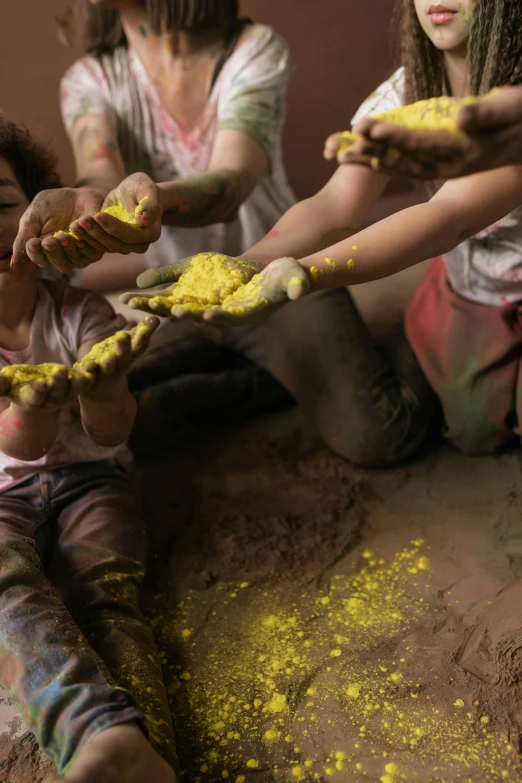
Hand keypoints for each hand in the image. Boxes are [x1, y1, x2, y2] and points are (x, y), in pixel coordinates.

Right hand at [0, 363, 90, 412]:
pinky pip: (83, 384)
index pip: (34, 396)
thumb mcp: (6, 385)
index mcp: (32, 400)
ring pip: (73, 390)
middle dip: (58, 382)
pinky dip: (89, 379)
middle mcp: (49, 399)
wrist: (35, 393)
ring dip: (79, 383)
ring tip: (85, 375)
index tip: (39, 383)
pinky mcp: (74, 388)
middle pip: (55, 392)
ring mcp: (64, 395)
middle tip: (60, 370)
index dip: (36, 391)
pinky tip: (95, 370)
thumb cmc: (16, 387)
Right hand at [12, 188, 105, 271]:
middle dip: (54, 252)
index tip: (34, 242)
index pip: (41, 260)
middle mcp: (66, 257)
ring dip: (70, 248)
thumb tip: (13, 265)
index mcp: (47, 252)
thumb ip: (23, 240)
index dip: (37, 254)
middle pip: (60, 264)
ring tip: (64, 235)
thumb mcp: (32, 219)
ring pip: (77, 260)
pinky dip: (87, 239)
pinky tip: (81, 226)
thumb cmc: (51, 206)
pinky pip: (94, 250)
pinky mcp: (99, 247)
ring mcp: (83, 254)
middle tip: (50, 241)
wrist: (76, 194)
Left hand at [70, 173, 161, 258]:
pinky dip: (86, 239)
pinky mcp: (112, 242)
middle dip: (98, 234)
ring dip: (89, 238)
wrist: (135, 193)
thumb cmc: (143, 188)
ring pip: (106, 247)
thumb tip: (144, 220)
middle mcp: (140, 244)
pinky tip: (74, 229)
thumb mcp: (147, 189)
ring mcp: (125, 245)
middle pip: (118, 245)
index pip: (132, 235)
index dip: (115, 227)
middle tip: (81, 221)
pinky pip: (98, 245)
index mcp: (151, 233)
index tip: (98, 214)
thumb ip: (149, 203)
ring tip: (74, 224)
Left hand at [74, 316, 159, 399]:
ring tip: (110, 357)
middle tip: (122, 335)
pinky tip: (85, 369)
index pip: (138, 346)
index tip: (152, 321)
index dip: (143, 336)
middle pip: (123, 357)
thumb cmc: (116, 366)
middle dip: (123, 346)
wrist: (103, 396)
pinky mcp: (88, 383)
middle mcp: (117, 367)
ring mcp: (103, 375)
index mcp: (128, 357)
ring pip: (107, 368)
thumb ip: (139, 335)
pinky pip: (86, 379)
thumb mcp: (128, 349)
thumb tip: (155, 318)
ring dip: (108, 363)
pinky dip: (85, 375)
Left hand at [122, 257, 309, 326]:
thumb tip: (301, 290)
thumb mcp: (294, 279)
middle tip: (167, 311)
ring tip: (132, 305)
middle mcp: (222, 314)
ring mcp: (207, 303)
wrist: (270, 273)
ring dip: (156, 307)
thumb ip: (297, 285)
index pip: (231, 317)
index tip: (208, 315)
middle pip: (198, 315)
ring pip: (178, 306)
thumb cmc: (286, 277)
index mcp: (245, 313)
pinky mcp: (197, 292)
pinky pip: (172, 294)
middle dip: (182, 313)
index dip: (220, 317)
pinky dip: (154, 294)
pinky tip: (132, 293)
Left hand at [336, 87, 521, 179]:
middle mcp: (451, 165)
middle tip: (344, 146)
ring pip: (404, 166)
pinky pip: (412, 166)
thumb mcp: (511, 109)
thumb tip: (460, 117)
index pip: (424, 143)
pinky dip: (390, 164)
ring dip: (374, 160)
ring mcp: (446, 168)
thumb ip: (486, 114)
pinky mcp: (444, 166)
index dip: (396, 137)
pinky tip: (370, 160)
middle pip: (406, 159)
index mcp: (464, 151)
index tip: (371, 129)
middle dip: (375, 152)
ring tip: (344, 155)